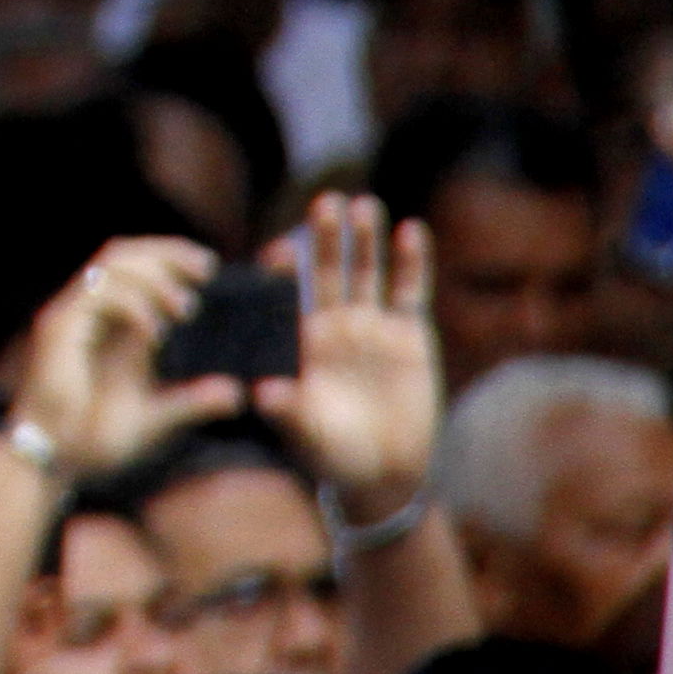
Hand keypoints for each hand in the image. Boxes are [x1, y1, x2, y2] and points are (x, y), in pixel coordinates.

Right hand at [10, 235, 234, 476]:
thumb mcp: (156, 417)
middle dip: (166, 253)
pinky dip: (133, 306)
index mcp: (107, 322)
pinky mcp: (58, 328)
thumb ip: (192, 402)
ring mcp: (70, 316)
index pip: (134, 265)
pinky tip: (157, 332)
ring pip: (110, 267)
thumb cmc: (95, 439)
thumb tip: (236, 392)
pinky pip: (98, 298)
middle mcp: (86, 310)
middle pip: (122, 253)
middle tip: (205, 269)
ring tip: (186, 307)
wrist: (52, 460)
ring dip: (153, 278)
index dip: (170, 256)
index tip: (209, 267)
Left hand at [254, 193, 439, 524]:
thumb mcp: (306, 434)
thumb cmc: (332, 454)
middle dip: (326, 238)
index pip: (287, 293)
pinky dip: (410, 263)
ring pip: (367, 273)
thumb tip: (262, 393)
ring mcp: (372, 326)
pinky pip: (408, 292)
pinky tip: (409, 230)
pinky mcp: (408, 335)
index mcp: (300, 341)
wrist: (383, 472)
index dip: (283, 269)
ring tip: (363, 205)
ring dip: (365, 240)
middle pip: (328, 271)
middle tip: (323, 201)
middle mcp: (334, 324)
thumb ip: (287, 410)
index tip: (279, 249)